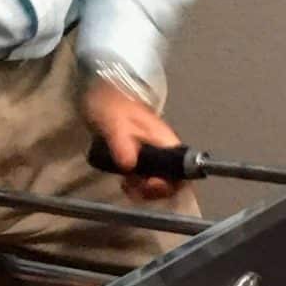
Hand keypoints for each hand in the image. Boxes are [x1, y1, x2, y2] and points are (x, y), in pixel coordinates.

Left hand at [81, 76, 186, 200]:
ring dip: (143, 190)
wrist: (102, 95)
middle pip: (173, 181)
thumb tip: (129, 166)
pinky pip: (146, 179)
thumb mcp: (113, 122)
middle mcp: (164, 150)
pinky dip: (136, 186)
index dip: (171, 183)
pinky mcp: (143, 160)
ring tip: (125, 184)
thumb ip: (121, 142)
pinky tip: (124, 182)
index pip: (183, 169)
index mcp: (164, 140)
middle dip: (153, 190)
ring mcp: (154, 156)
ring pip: (159, 183)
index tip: (149, 184)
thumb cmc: (111, 105)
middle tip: (132, 185)